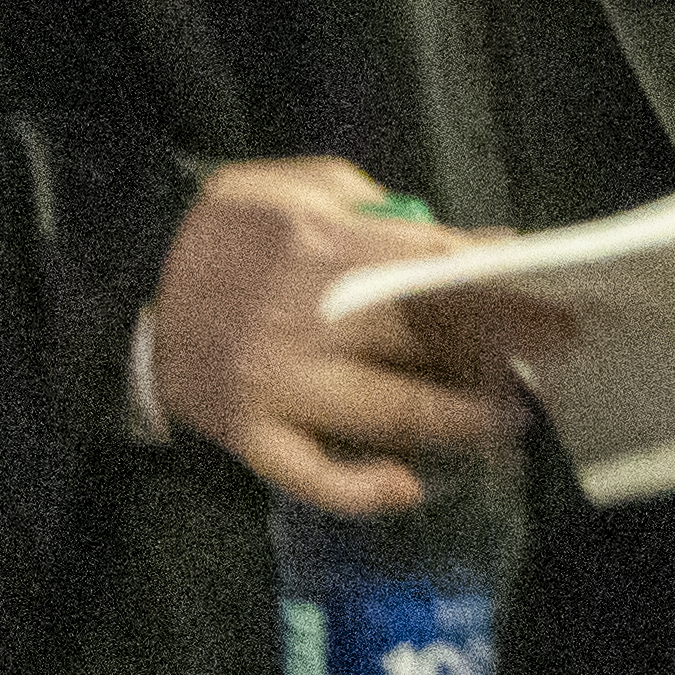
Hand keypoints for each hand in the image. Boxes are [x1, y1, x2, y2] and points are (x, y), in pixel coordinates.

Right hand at [148, 159, 561, 521]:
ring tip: (511, 422)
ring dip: (457, 421)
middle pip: (428, 341)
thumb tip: (457, 242)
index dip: (504, 287)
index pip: (440, 272)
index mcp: (328, 252)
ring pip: (386, 413)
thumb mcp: (300, 185)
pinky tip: (409, 487)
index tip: (557, 295)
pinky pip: (308, 473)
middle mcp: (310, 323)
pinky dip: (359, 488)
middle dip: (502, 349)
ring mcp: (278, 386)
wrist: (117, 281)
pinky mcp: (247, 433)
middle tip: (557, 356)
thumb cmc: (220, 229)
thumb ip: (380, 208)